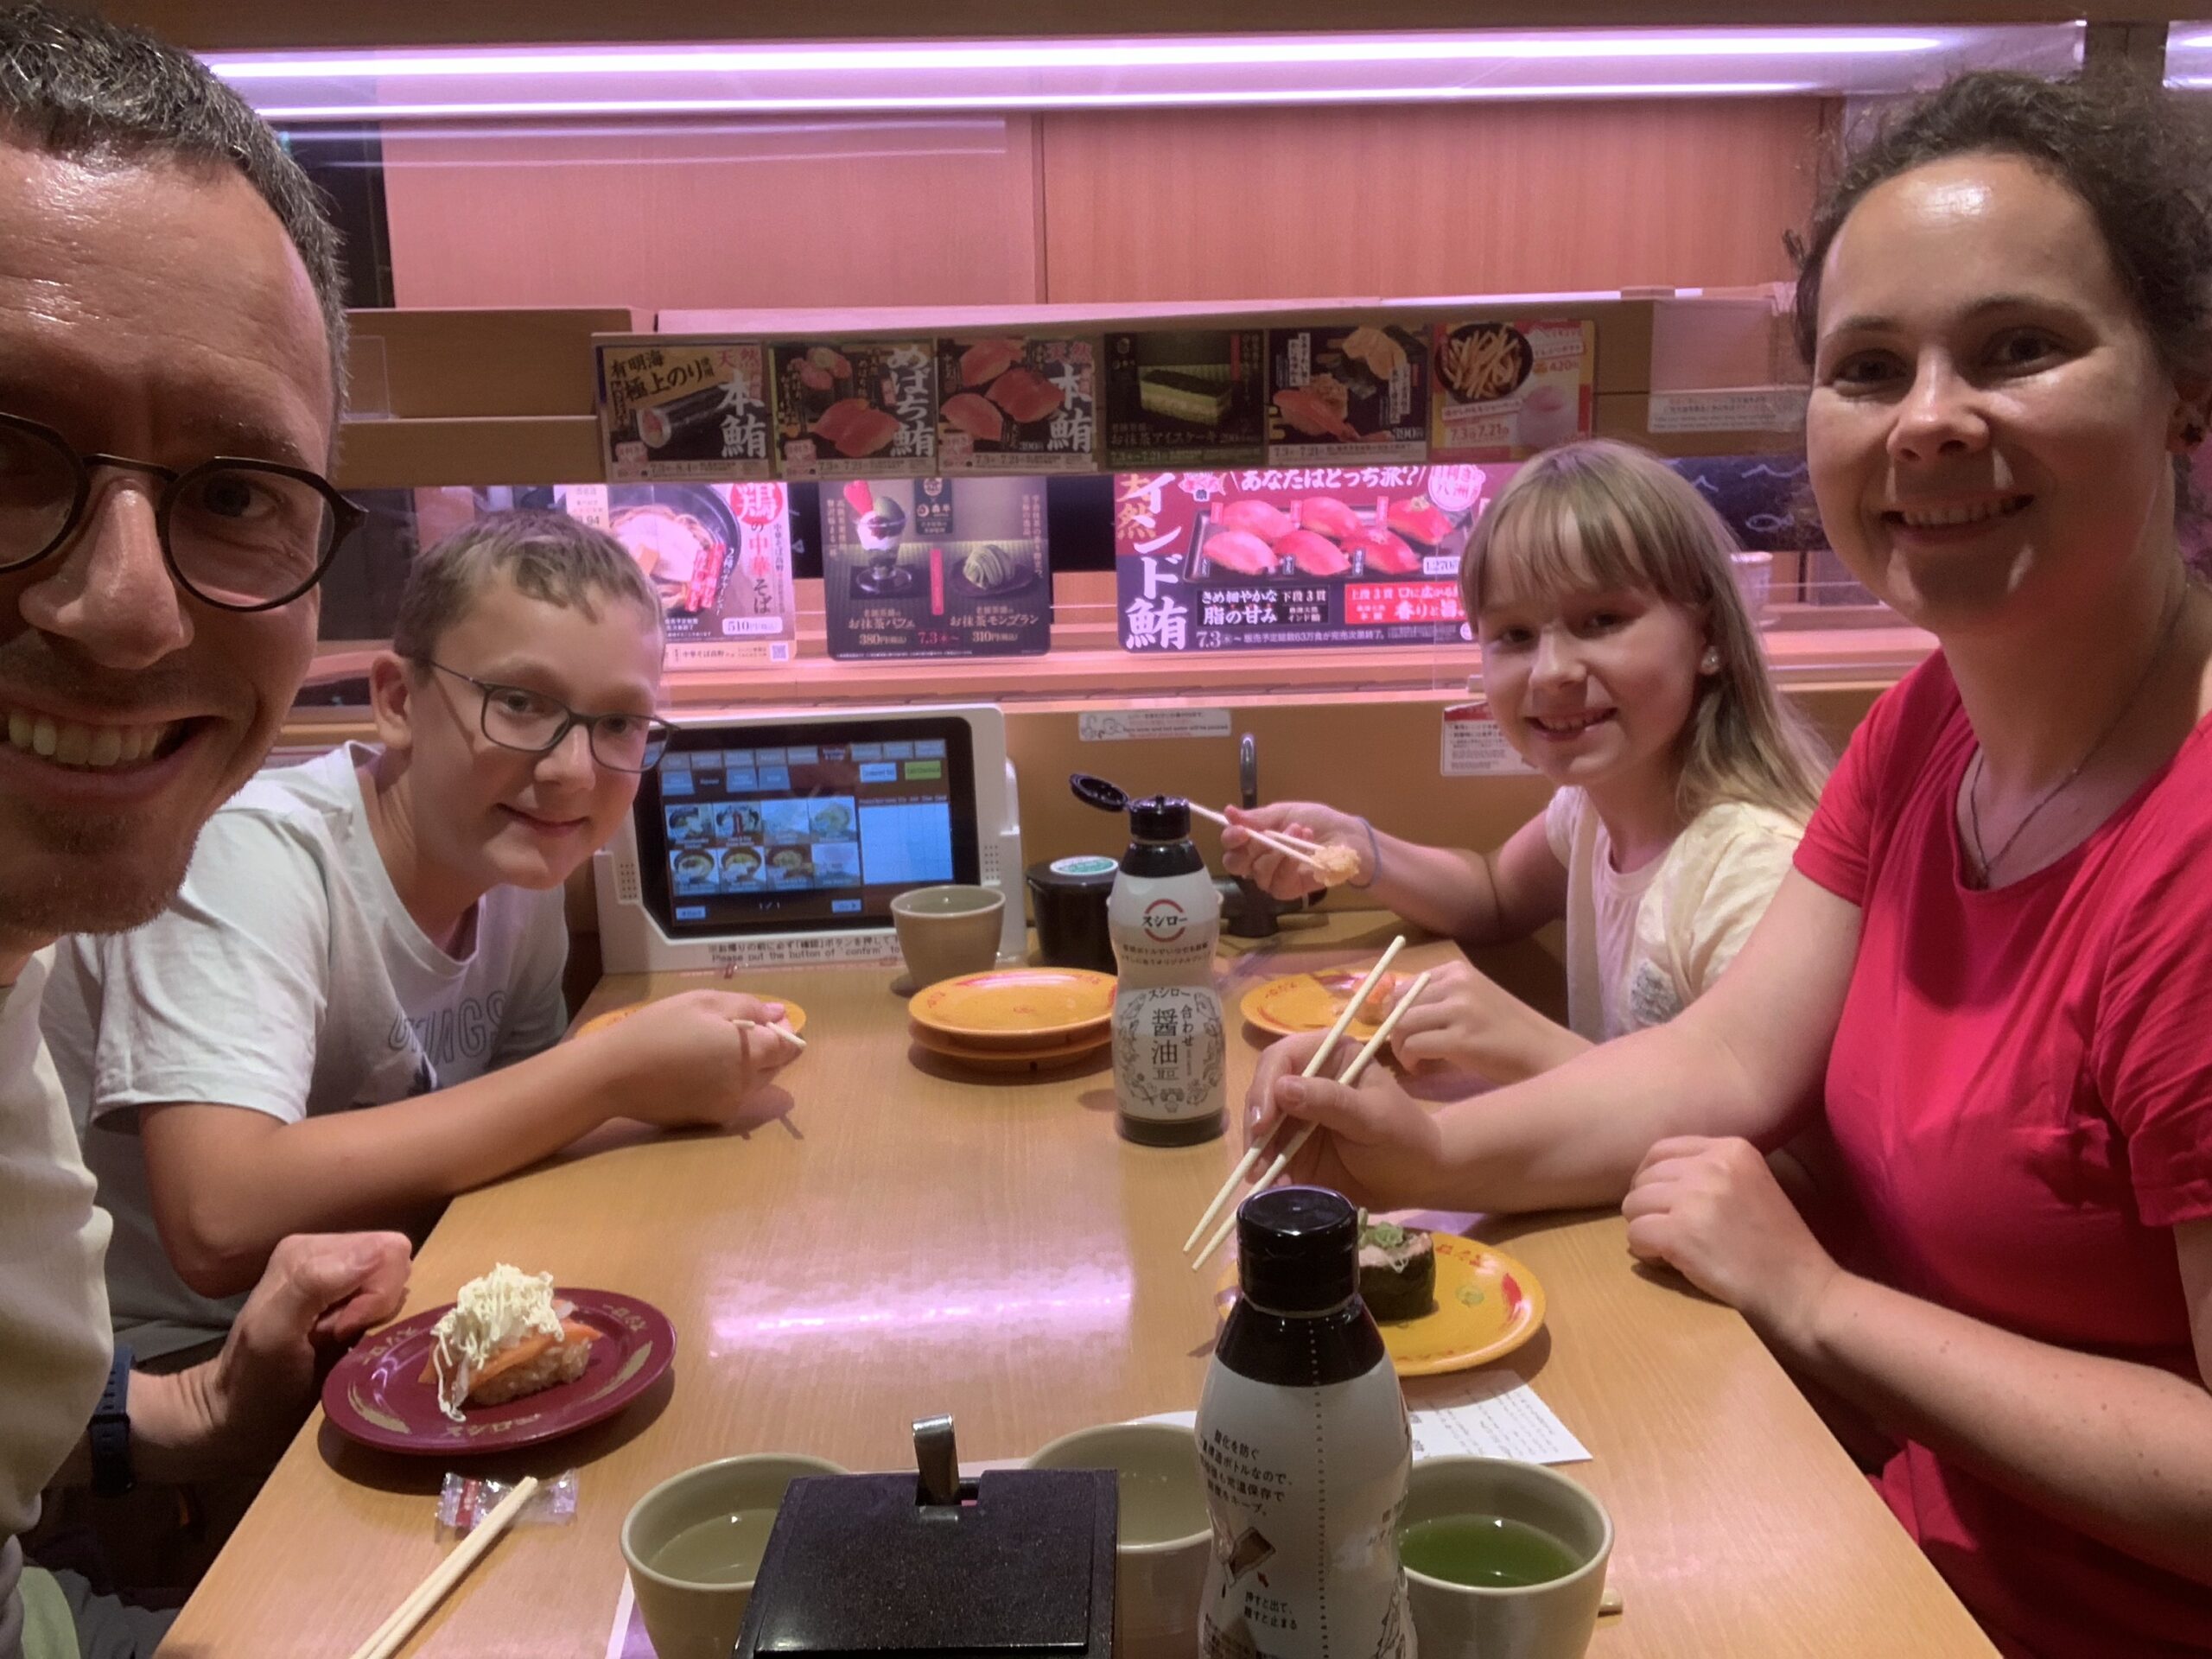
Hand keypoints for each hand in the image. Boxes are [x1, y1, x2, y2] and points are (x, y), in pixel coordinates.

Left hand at [154, 1232, 411, 1475]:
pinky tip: (344, 1341)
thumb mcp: (274, 1331)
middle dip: (374, 1306)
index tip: (341, 1330)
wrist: (241, 1411)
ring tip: (336, 1340)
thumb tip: (381, 1250)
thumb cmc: (256, 1378)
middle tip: (336, 1336)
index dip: (374, 1297)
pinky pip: (391, 1297)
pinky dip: (375, 1324)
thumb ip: (316, 1282)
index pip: (388, 1252)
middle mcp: (328, 1251)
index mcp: (310, 1248)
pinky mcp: (352, 1295)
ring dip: (373, 1318)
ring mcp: (341, 1273)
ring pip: (397, 1282)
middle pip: (396, 1264)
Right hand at [597, 990, 800, 1129]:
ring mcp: (727, 1106)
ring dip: (748, 1066)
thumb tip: (779, 1014)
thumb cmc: (658, 1029)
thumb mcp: (703, 1002)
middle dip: (767, 1049)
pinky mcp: (708, 1120)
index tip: (768, 1019)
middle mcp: (745, 1086)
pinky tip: (698, 1070)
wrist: (613, 1074)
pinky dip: (727, 1083)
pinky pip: (731, 1097)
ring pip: (754, 1084)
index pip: (786, 1046)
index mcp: (748, 1053)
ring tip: (713, 1048)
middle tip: (737, 1029)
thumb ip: (748, 1007)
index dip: (784, 1031)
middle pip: (774, 1067)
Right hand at [1221, 802, 1368, 900]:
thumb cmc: (1318, 822)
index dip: (1230, 838)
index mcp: (1254, 839)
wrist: (1347, 837)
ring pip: (1257, 872)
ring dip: (1277, 850)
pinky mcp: (1287, 890)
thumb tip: (1227, 812)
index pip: (1230, 844)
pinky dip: (1288, 865)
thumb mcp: (1285, 812)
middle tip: (1266, 834)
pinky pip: (1276, 883)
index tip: (1240, 830)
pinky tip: (1302, 852)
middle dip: (1249, 847)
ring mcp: (1271, 877)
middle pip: (1234, 863)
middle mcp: (1257, 860)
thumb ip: (1257, 817)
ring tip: (1298, 830)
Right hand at [1243, 1030, 1446, 1210]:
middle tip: (1258, 1157)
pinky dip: (1267, 1172)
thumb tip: (1282, 1088)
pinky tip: (1275, 1187)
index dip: (1265, 1086)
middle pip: (1262, 1092)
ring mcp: (1295, 1116)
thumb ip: (1331, 1101)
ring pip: (1258, 1127)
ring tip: (1265, 1179)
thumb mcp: (1373, 1117)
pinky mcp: (1290, 1147)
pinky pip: (1267, 1156)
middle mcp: (1306, 1080)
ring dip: (1258, 1153)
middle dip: (1256, 1124)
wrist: (1416, 1179)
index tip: (1263, 1121)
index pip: (1281, 1058)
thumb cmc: (1404, 1137)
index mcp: (1328, 1057)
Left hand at [1387, 960, 1585, 1083]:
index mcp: (1457, 970)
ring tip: (1413, 1060)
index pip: (1404, 985)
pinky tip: (1420, 1067)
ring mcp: (1460, 1009)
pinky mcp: (1462, 1039)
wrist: (1544, 1052)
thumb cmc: (1508, 1032)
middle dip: (1394, 1029)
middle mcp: (1457, 983)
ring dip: (1399, 1046)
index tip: (1401, 1030)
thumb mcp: (1473, 1002)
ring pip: (1401, 1023)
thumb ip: (1439, 1000)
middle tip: (1405, 1049)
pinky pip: (1414, 1045)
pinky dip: (1410, 1059)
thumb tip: (1394, 1013)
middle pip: (1398, 1003)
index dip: (1394, 1011)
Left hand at [1621, 1137, 1842, 1351]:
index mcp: (1731, 1148)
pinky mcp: (1680, 1232)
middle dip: (1646, 1205)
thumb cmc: (1778, 1245)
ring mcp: (1694, 1197)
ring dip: (1643, 1227)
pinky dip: (1644, 1251)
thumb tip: (1650, 1176)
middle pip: (1645, 1177)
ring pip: (1634, 1204)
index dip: (1651, 1177)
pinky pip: (1635, 1234)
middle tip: (1663, 1230)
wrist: (1801, 1288)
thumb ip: (1709, 1172)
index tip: (1658, 1200)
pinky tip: (1666, 1260)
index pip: (1662, 1150)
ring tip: (1667, 1247)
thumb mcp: (1751, 1185)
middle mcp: (1711, 1165)